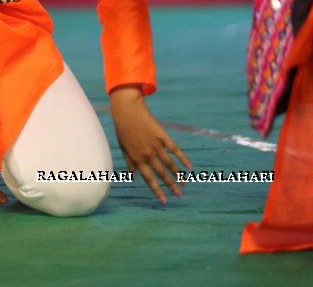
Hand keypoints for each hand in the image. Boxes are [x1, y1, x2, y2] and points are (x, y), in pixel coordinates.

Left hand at [108, 87, 190, 203]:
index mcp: (137, 159)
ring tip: (184, 183)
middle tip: (180, 195)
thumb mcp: (123, 148)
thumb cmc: (123, 130)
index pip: (149, 179)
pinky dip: (183, 159)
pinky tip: (189, 167)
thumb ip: (129, 163)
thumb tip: (133, 177)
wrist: (128, 111)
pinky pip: (175, 150)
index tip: (165, 201)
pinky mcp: (163, 137)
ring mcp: (156, 146)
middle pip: (162, 174)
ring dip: (178, 175)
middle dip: (171, 186)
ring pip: (170, 164)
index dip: (157, 191)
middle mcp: (147, 154)